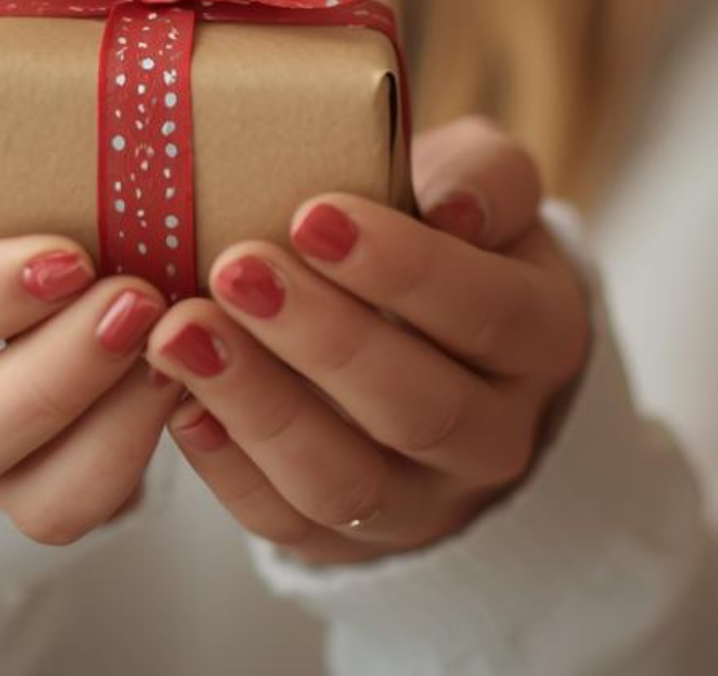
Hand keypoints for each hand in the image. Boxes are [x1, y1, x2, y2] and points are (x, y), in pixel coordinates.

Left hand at [142, 114, 591, 564]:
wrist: (436, 346)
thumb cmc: (442, 242)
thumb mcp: (478, 190)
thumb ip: (479, 176)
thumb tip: (450, 206)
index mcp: (540, 336)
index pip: (488, 314)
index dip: (405, 270)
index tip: (315, 215)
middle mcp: (495, 436)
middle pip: (417, 408)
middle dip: (321, 339)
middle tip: (237, 269)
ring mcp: (422, 503)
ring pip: (345, 481)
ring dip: (257, 406)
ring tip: (182, 332)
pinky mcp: (347, 542)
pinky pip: (283, 520)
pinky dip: (225, 465)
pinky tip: (176, 399)